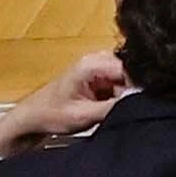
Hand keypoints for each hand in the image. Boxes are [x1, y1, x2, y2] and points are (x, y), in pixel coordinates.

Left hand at [0, 47, 129, 153]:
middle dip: (133, 90)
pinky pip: (122, 82)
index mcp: (92, 63)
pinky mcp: (101, 73)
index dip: (140, 86)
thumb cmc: (50, 115)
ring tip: (111, 108)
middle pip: (133, 71)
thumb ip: (115, 107)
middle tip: (123, 108)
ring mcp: (100, 65)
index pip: (132, 69)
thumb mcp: (84, 115)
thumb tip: (144, 102)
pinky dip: (121, 95)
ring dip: (127, 93)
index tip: (141, 103)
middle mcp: (98, 58)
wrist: (31, 118)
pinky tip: (110, 105)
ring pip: (130, 78)